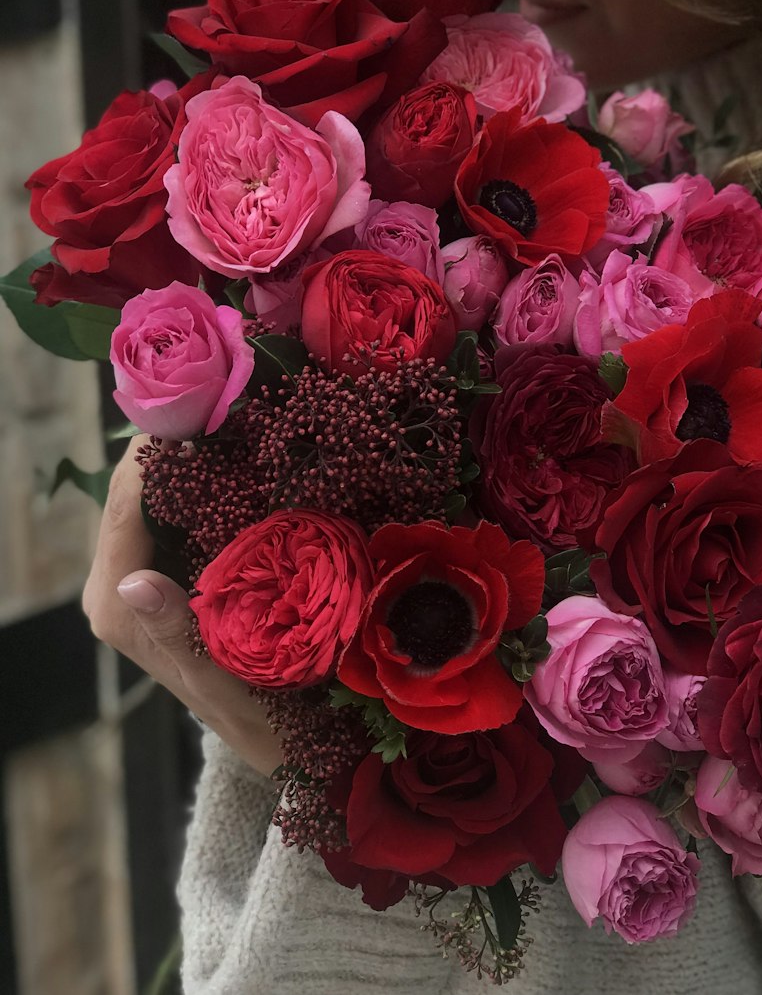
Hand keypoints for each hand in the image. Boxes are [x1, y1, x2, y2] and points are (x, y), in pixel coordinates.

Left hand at [82, 436, 283, 777]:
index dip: (154, 453)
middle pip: (131, 493)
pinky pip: (168, 512)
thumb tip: (135, 584)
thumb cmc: (253, 711)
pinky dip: (196, 481)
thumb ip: (174, 632)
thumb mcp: (220, 677)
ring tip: (232, 417)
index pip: (124, 507)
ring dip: (185, 458)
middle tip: (224, 400)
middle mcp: (115, 586)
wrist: (268, 738)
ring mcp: (136, 577)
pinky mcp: (161, 572)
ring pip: (149, 496)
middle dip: (169, 445)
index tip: (200, 408)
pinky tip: (234, 458)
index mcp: (117, 605)